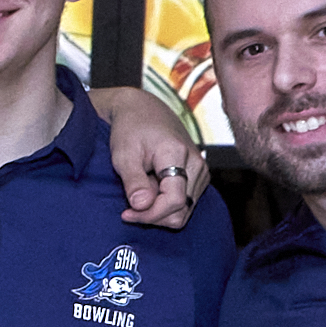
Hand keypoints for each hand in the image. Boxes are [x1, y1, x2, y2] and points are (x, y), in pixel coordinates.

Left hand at [93, 86, 203, 228]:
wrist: (143, 110)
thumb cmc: (130, 130)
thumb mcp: (123, 154)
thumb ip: (133, 181)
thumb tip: (142, 205)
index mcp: (178, 155)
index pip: (174, 201)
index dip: (149, 214)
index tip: (126, 213)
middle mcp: (197, 164)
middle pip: (181, 211)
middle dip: (153, 216)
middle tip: (128, 208)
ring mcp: (201, 171)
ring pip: (184, 211)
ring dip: (158, 212)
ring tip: (138, 195)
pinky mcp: (199, 176)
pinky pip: (186, 203)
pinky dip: (165, 206)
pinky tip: (149, 193)